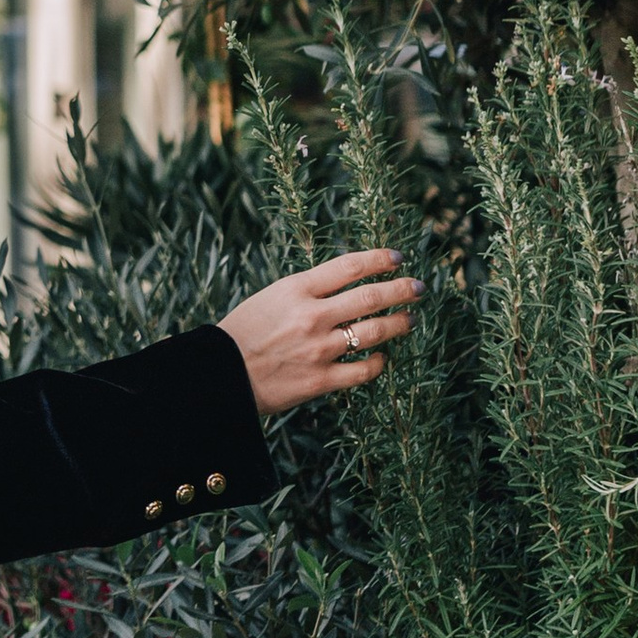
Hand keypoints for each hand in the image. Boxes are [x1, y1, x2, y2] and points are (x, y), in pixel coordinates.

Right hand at [220, 247, 419, 415]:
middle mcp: (312, 316)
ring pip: (374, 332)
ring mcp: (319, 349)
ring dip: (398, 324)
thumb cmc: (242, 332)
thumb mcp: (271, 297)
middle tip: (418, 287)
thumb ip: (308, 291)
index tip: (398, 257)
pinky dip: (378, 363)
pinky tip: (382, 358)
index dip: (379, 259)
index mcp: (296, 289)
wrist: (218, 375)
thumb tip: (347, 285)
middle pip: (370, 296)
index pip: (349, 266)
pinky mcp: (320, 380)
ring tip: (410, 320)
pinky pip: (362, 371)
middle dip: (401, 289)